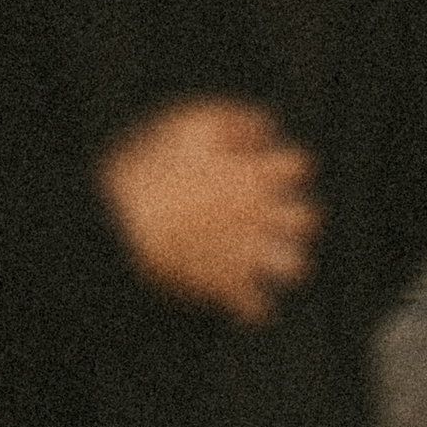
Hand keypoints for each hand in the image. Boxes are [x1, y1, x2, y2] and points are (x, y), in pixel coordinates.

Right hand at [98, 96, 321, 325]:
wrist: (119, 219)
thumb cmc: (150, 165)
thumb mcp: (188, 123)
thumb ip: (233, 117)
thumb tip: (265, 127)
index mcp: (254, 173)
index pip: (300, 167)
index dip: (286, 166)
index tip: (266, 169)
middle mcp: (261, 215)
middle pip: (308, 218)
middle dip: (293, 216)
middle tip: (268, 214)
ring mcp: (247, 253)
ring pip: (294, 266)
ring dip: (282, 262)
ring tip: (263, 259)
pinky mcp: (227, 287)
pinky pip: (256, 309)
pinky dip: (250, 308)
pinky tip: (237, 298)